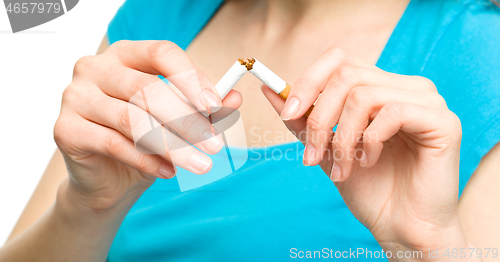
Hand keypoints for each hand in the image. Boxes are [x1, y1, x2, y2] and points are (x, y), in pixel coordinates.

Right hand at [54, 40, 240, 212]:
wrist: (107, 179)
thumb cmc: (142, 142)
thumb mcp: (177, 122)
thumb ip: (203, 108)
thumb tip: (234, 97)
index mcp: (124, 55)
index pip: (162, 53)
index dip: (192, 78)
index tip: (217, 107)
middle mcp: (95, 68)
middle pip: (148, 88)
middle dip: (188, 120)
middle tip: (215, 145)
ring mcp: (75, 96)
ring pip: (133, 119)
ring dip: (173, 145)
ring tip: (199, 164)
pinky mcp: (65, 129)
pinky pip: (114, 144)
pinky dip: (146, 161)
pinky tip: (168, 172)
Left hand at [263, 47, 471, 259]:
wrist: (399, 227)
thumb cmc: (368, 188)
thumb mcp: (325, 148)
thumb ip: (303, 118)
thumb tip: (270, 90)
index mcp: (381, 87)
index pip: (340, 59)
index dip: (308, 81)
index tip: (288, 113)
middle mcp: (405, 87)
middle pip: (346, 75)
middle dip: (319, 118)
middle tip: (313, 156)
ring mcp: (427, 101)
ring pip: (363, 96)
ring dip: (342, 139)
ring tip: (342, 168)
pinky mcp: (442, 120)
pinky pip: (392, 113)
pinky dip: (370, 142)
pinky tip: (369, 162)